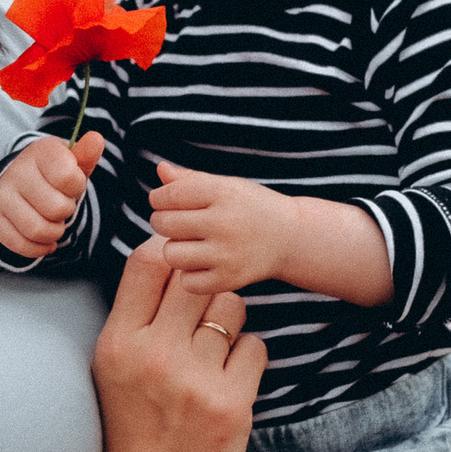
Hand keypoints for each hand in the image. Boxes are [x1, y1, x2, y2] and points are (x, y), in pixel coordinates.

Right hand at [0, 132, 104, 259]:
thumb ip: (86, 154)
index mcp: (39, 152)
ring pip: (38, 230)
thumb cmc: (54, 174)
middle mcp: (15, 171)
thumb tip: (96, 139)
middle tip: (61, 204)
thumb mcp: (72, 162)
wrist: (20, 181)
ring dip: (54, 232)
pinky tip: (45, 239)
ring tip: (54, 222)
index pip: (68, 177)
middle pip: (56, 208)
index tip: (71, 183)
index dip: (76, 187)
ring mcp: (1, 195)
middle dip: (66, 211)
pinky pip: (20, 245)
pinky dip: (39, 248)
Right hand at [88, 238, 265, 451]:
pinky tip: (228, 380)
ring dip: (229, 322)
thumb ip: (134, 315)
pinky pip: (255, 345)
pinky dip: (247, 358)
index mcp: (118, 342)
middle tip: (200, 318)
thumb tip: (164, 252)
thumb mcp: (113, 368)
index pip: (149, 260)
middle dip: (203, 290)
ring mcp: (194, 379)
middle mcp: (154, 355)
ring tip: (213, 352)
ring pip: (232, 307)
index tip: (179, 271)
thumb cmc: (135, 426)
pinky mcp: (231, 402)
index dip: (170, 255)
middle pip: (196, 277)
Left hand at [149, 162, 295, 294]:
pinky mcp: (229, 280)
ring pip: (171, 255)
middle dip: (165, 222)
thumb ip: (190, 178)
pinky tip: (205, 264)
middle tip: (180, 224)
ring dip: (176, 250)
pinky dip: (191, 274)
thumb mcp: (226, 185)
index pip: (168, 195)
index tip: (167, 202)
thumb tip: (160, 170)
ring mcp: (227, 254)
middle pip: (164, 224)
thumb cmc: (250, 207)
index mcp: (223, 192)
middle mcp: (225, 222)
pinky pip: (187, 281)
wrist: (291, 238)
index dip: (159, 198)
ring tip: (192, 244)